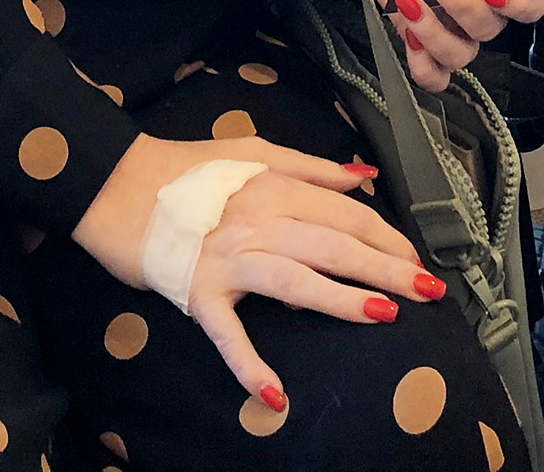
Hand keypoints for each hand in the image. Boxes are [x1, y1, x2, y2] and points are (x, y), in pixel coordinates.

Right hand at [72, 133, 444, 408]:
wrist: (116, 186)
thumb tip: (365, 176)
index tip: (416, 257)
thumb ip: (312, 167)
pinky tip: (276, 392)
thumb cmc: (188, 170)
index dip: (385, 235)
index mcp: (274, 187)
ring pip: (294, 281)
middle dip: (385, 267)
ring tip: (383, 314)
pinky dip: (248, 363)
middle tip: (427, 290)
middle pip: (332, 246)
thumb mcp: (255, 151)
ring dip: (340, 299)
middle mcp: (257, 222)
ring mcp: (227, 261)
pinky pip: (227, 334)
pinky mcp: (197, 294)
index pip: (344, 215)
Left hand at [352, 0, 543, 92]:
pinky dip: (424, 67)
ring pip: (461, 56)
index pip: (533, 5)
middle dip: (464, 8)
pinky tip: (410, 37)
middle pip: (491, 29)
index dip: (522, 8)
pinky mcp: (416, 31)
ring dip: (437, 37)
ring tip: (410, 0)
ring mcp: (448, 19)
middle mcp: (480, 0)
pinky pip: (431, 73)